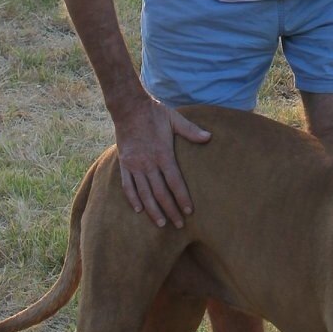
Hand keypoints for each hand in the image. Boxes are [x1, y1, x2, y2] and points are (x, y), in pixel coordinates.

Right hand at [112, 98, 210, 228]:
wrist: (129, 107)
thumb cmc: (154, 113)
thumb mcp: (174, 119)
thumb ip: (191, 130)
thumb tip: (209, 137)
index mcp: (163, 154)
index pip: (175, 182)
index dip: (182, 198)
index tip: (189, 211)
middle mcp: (148, 163)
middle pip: (161, 192)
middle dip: (170, 210)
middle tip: (179, 224)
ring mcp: (134, 164)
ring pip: (144, 193)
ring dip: (153, 210)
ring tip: (161, 224)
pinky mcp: (124, 163)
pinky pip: (127, 185)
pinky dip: (132, 198)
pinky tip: (139, 210)